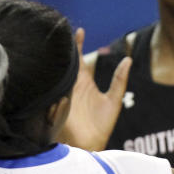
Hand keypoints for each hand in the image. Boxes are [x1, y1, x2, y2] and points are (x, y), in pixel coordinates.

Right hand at [57, 28, 131, 151]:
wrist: (90, 145)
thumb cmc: (101, 126)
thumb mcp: (113, 100)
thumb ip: (119, 80)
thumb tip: (128, 60)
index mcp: (84, 82)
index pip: (79, 58)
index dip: (78, 43)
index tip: (78, 29)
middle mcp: (71, 84)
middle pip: (64, 60)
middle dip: (61, 46)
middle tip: (58, 29)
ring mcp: (61, 91)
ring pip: (55, 70)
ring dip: (52, 57)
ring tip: (50, 40)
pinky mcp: (54, 100)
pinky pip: (50, 85)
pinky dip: (47, 75)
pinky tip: (45, 63)